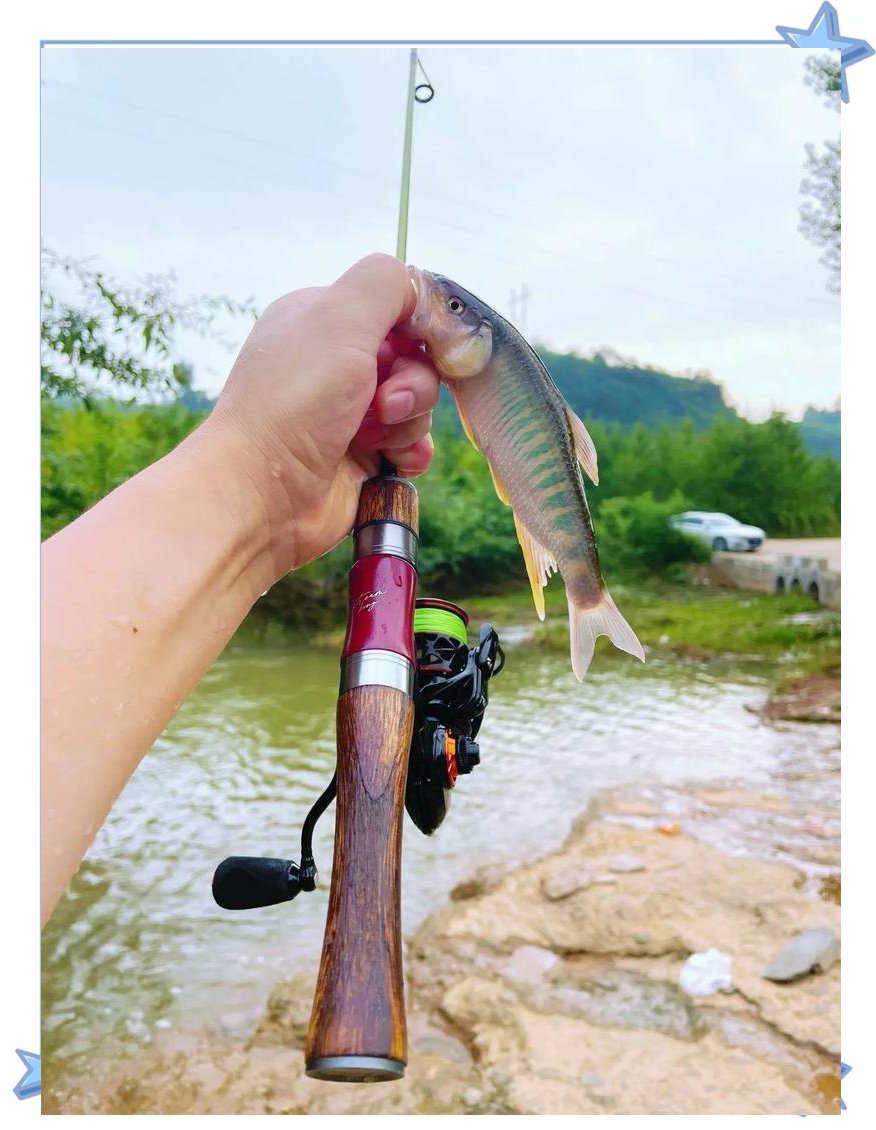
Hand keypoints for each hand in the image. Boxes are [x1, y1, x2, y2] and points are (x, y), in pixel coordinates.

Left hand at [205, 254, 437, 576]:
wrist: (261, 494)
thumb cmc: (293, 401)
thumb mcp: (339, 317)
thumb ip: (386, 283)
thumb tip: (420, 289)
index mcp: (323, 320)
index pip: (397, 307)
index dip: (420, 327)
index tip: (426, 346)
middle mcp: (335, 363)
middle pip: (415, 358)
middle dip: (412, 383)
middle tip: (383, 404)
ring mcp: (349, 413)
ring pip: (418, 405)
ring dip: (409, 421)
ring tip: (373, 438)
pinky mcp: (363, 458)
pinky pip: (412, 445)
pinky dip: (411, 452)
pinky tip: (394, 462)